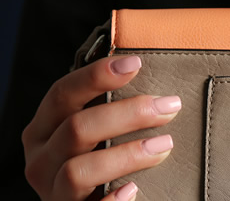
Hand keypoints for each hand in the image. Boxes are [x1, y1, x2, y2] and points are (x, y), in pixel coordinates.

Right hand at [22, 56, 181, 199]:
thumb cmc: (100, 161)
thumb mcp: (95, 132)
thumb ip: (109, 107)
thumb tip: (145, 68)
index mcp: (44, 129)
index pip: (62, 93)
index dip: (96, 75)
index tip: (136, 62)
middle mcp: (41, 160)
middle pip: (77, 128)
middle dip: (128, 113)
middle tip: (169, 106)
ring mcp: (53, 192)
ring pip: (80, 170)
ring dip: (127, 154)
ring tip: (165, 144)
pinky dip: (112, 200)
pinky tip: (134, 188)